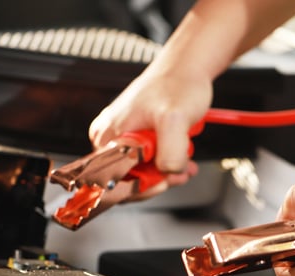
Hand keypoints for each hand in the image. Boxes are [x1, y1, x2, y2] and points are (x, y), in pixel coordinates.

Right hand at [88, 67, 211, 197]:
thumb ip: (171, 151)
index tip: (164, 182)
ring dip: (166, 171)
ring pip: (141, 172)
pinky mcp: (135, 138)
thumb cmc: (176, 84)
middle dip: (158, 179)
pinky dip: (167, 162)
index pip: (114, 182)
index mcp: (108, 137)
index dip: (141, 188)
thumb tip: (168, 173)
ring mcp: (122, 138)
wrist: (186, 69)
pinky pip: (148, 162)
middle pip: (128, 179)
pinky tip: (181, 156)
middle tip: (180, 170)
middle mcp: (110, 139)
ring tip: (185, 160)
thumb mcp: (175, 118)